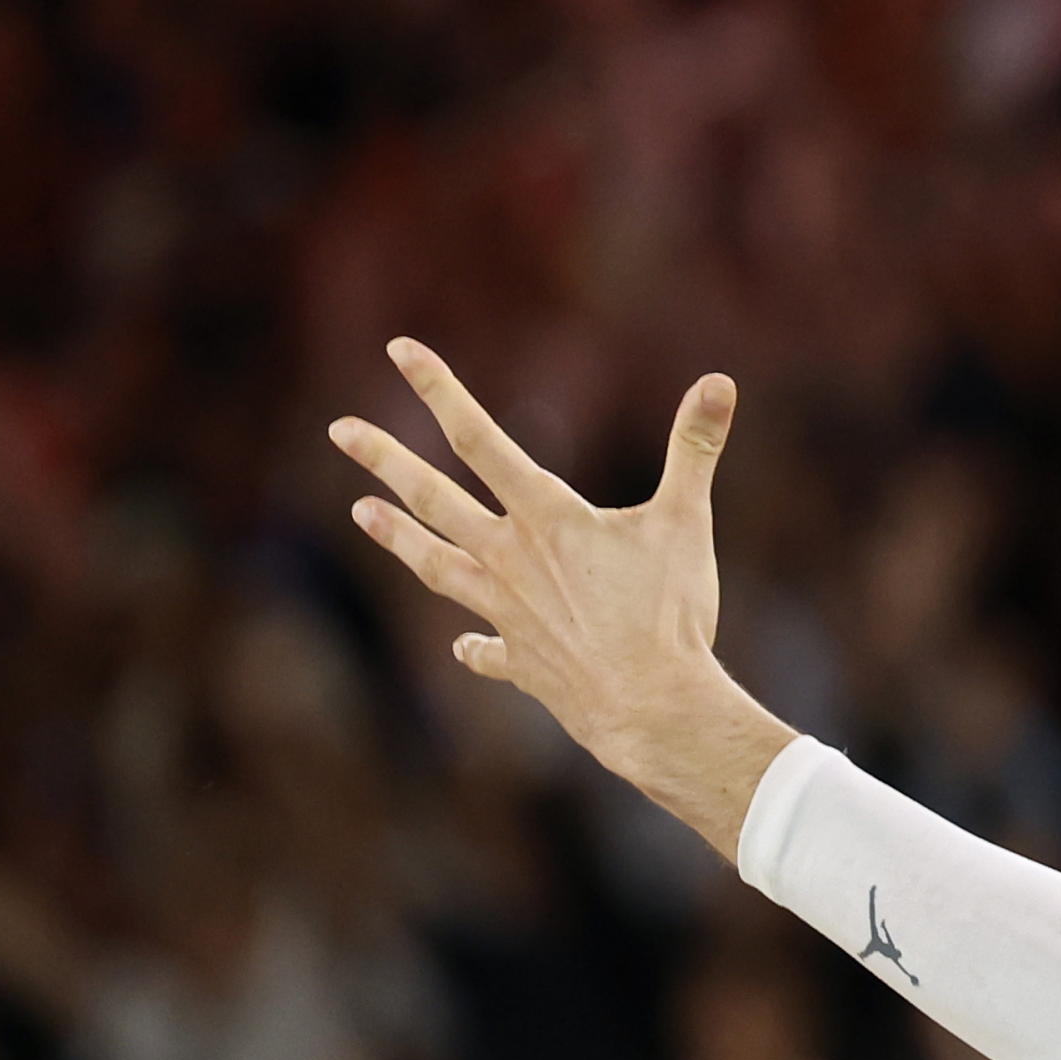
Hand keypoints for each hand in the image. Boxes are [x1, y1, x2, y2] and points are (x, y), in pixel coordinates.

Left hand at [330, 343, 794, 858]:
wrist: (649, 707)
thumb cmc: (669, 613)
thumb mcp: (686, 522)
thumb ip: (694, 449)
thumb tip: (720, 383)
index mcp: (547, 519)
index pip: (481, 441)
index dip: (440, 392)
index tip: (399, 352)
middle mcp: (511, 560)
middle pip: (435, 500)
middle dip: (386, 459)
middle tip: (340, 430)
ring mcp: (507, 613)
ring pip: (437, 565)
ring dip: (398, 537)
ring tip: (360, 512)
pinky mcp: (521, 661)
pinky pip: (488, 651)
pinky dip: (475, 647)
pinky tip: (464, 645)